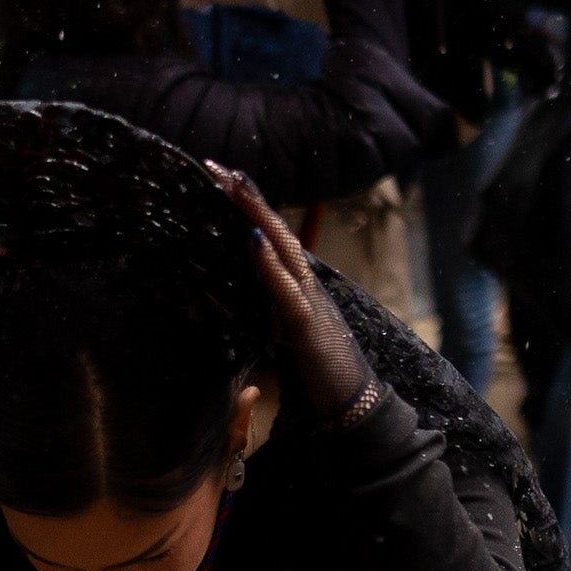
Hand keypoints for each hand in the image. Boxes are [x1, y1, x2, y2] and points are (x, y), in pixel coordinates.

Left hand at [218, 164, 370, 419]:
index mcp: (299, 286)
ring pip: (283, 247)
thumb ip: (267, 310)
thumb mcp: (282, 335)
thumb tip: (233, 297)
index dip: (248, 208)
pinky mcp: (308, 324)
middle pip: (276, 230)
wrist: (352, 405)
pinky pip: (286, 288)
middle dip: (247, 197)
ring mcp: (310, 300)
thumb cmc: (317, 374)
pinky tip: (253, 237)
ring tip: (233, 183)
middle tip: (217, 166)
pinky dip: (269, 262)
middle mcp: (307, 284)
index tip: (221, 179)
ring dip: (258, 214)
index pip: (271, 237)